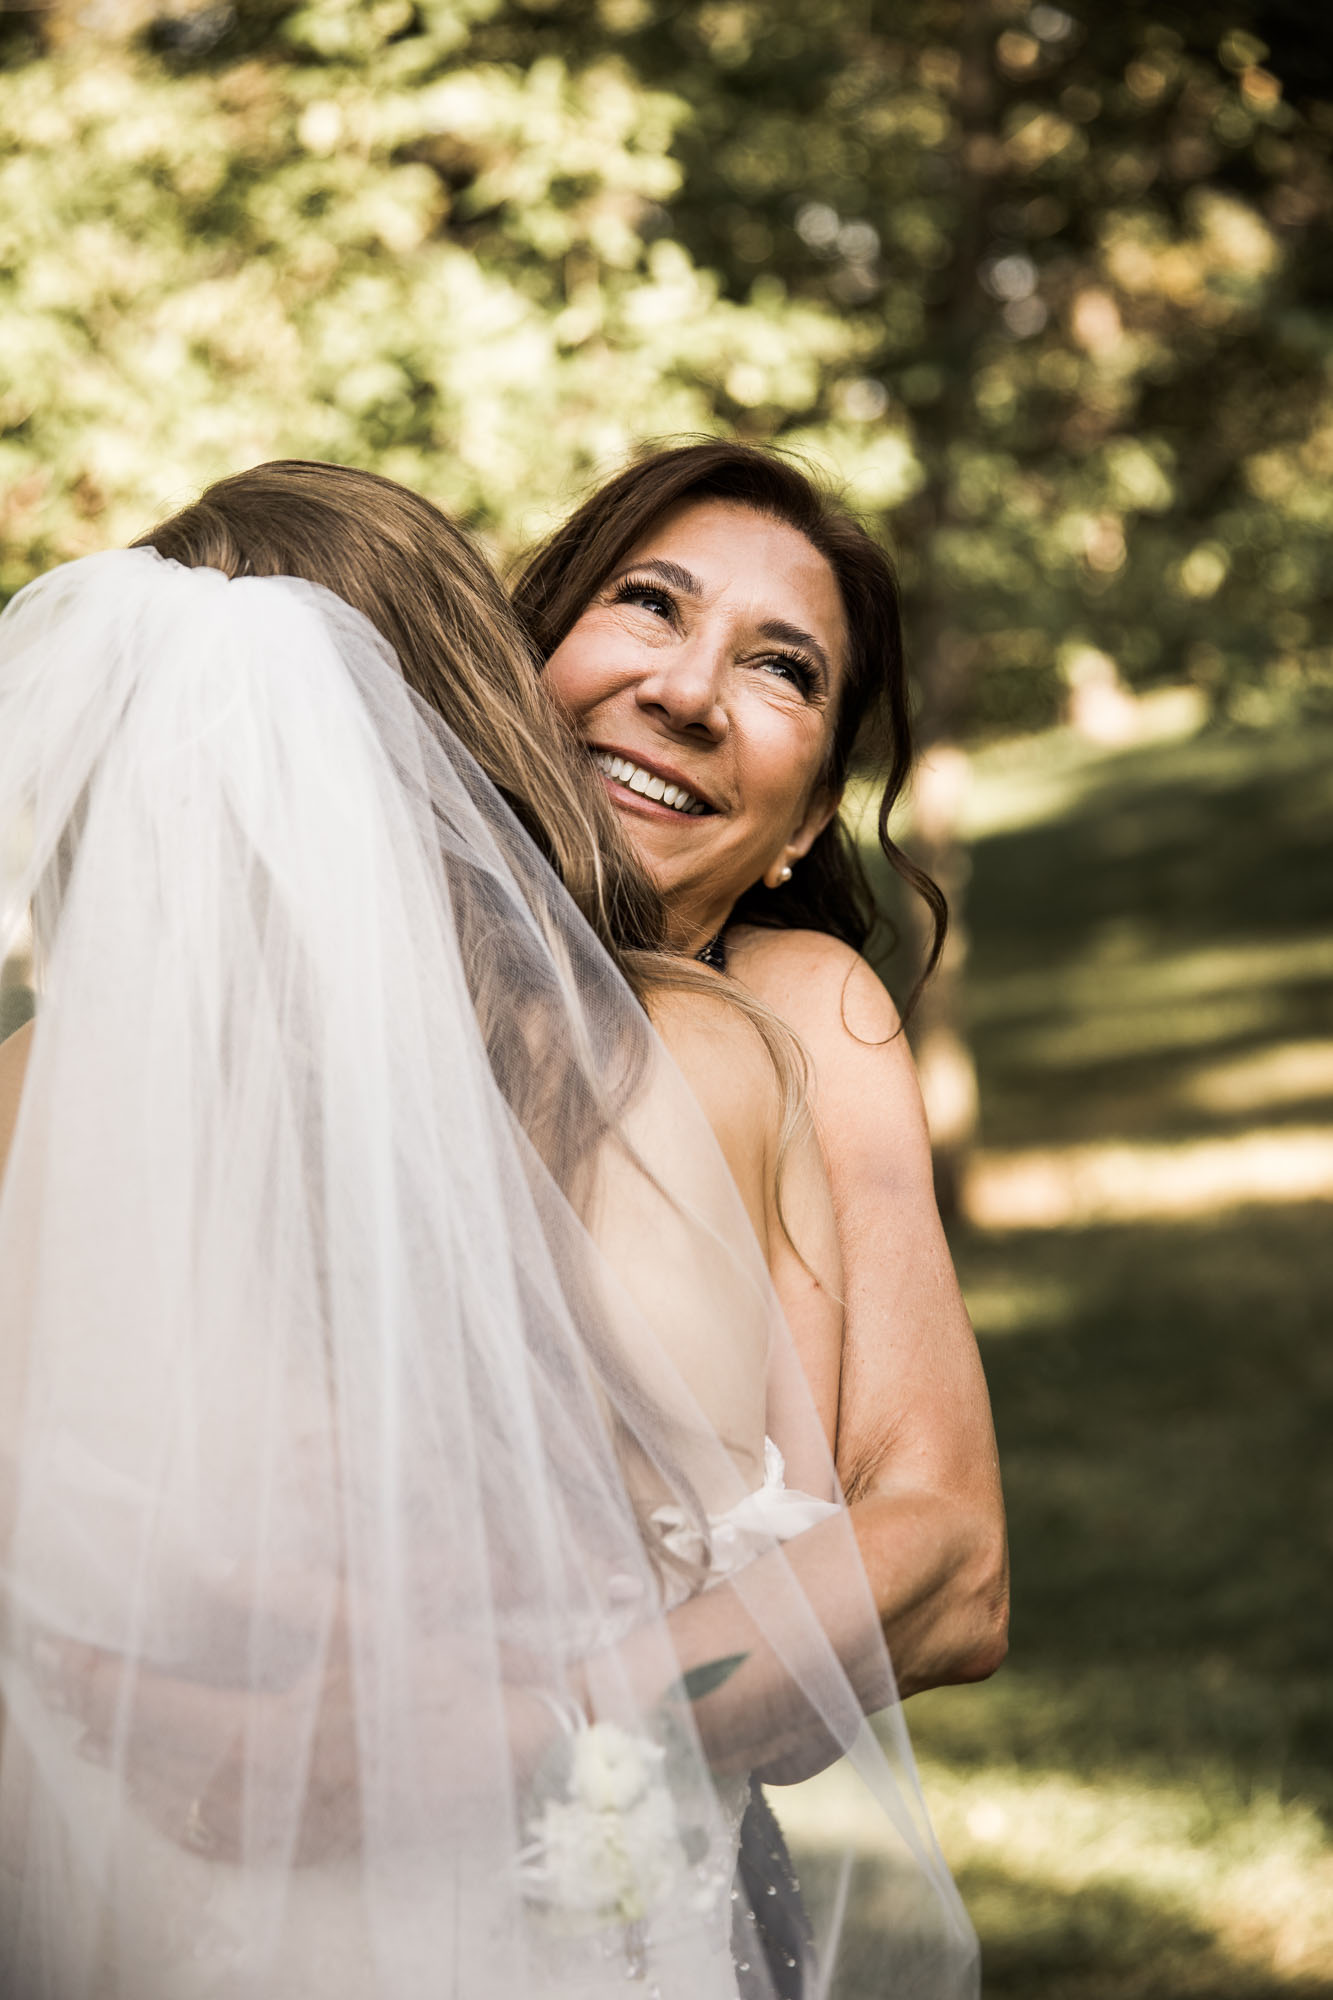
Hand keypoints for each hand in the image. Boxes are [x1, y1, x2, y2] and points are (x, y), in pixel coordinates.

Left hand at [32, 1625, 564, 1867]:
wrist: (520, 1747)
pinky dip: (185, 1816)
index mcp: (270, 1727)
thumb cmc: (447, 1671)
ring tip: (106, 1737)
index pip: (155, 1703)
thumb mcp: (367, 1614)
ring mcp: (292, 1821)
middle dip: (105, 1721)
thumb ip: (280, 1590)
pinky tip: (182, 1802)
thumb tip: (204, 1567)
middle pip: (155, 1762)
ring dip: (136, 1770)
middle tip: (68, 1686)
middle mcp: (267, 1786)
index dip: (99, 1675)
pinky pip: (226, 1839)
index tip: (55, 1648)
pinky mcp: (321, 1836)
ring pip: (181, 1806)